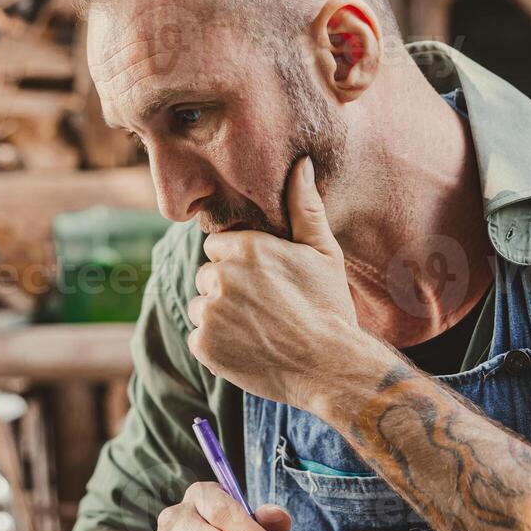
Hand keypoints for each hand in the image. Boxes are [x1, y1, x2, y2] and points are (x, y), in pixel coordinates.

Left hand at [188, 157, 359, 409]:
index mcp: (245, 248)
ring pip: (202, 306)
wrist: (331, 366)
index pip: (219, 246)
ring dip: (220, 316)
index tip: (264, 280)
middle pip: (208, 276)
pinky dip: (217, 345)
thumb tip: (301, 163)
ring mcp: (210, 313)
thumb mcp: (323, 252)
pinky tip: (248, 347)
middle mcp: (221, 277)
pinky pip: (199, 337)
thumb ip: (304, 207)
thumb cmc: (330, 306)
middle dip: (227, 288)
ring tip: (257, 328)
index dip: (240, 263)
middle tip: (264, 307)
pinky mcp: (204, 346)